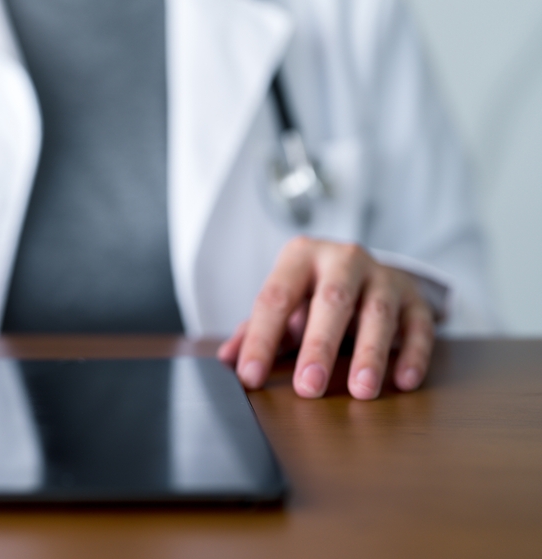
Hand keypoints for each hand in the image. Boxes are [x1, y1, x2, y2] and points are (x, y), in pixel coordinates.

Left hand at [217, 236, 434, 399]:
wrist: (364, 271)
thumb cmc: (311, 294)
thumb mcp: (283, 304)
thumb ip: (255, 330)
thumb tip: (228, 359)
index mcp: (300, 256)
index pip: (276, 297)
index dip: (261, 338)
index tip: (250, 376)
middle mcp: (343, 259)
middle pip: (332, 300)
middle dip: (319, 346)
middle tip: (309, 388)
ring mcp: (383, 275)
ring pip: (378, 312)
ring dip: (370, 354)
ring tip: (360, 391)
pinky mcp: (415, 296)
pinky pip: (418, 325)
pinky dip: (413, 353)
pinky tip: (404, 381)